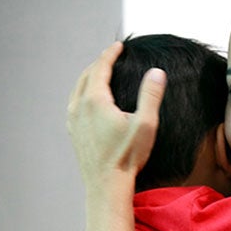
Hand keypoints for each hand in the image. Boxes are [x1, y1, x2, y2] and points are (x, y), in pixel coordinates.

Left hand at [67, 42, 163, 187]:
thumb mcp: (146, 124)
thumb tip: (157, 73)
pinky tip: (91, 99)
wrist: (106, 184)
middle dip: (99, 63)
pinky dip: (83, 92)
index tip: (119, 46)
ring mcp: (73, 119)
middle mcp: (79, 106)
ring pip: (78, 88)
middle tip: (111, 56)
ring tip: (101, 73)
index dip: (110, 53)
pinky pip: (74, 102)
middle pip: (86, 75)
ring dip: (89, 76)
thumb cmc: (127, 157)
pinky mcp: (73, 131)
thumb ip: (151, 96)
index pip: (100, 67)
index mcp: (95, 100)